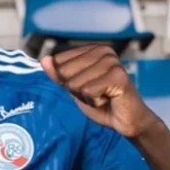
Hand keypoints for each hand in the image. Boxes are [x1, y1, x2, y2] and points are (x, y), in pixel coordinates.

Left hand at [40, 45, 159, 137]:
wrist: (126, 120)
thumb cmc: (101, 102)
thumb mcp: (74, 87)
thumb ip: (58, 74)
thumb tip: (44, 60)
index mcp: (92, 49)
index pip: (58, 62)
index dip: (67, 81)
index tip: (87, 86)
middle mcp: (103, 51)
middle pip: (65, 72)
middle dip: (76, 90)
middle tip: (96, 93)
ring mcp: (112, 62)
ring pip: (75, 83)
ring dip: (86, 97)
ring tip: (103, 96)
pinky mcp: (118, 76)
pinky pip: (88, 91)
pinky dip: (95, 102)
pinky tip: (108, 99)